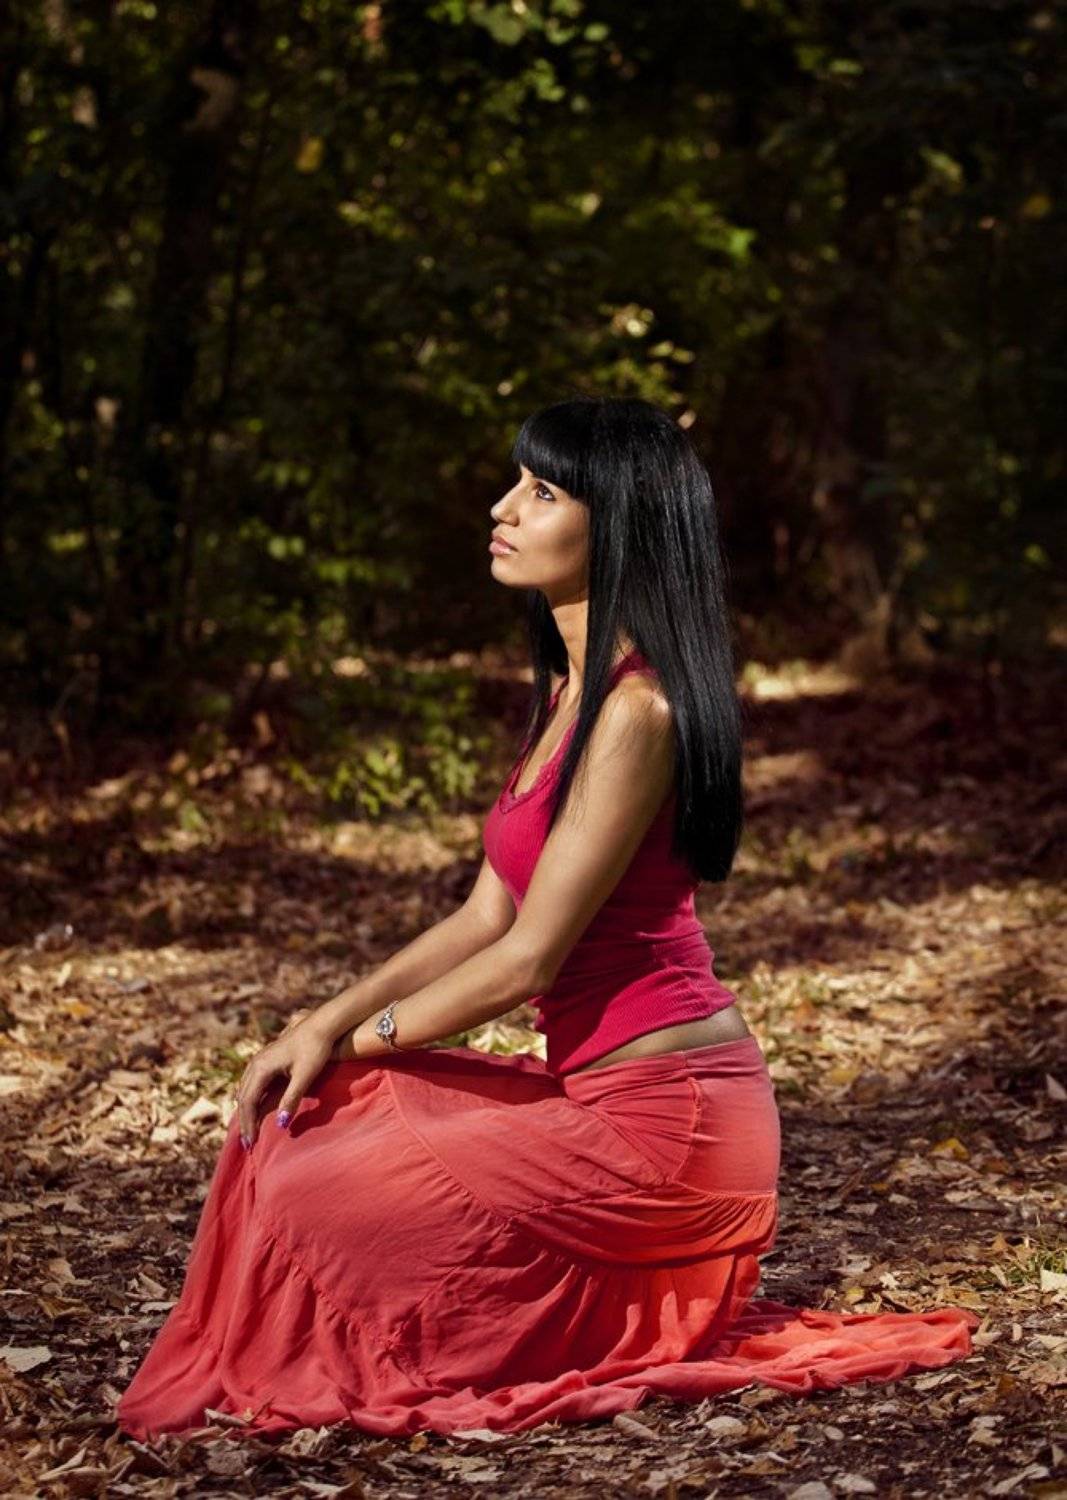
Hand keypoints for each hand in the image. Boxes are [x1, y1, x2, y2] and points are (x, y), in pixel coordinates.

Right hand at [232, 1008, 334, 1147]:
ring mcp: (260, 1059)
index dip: (248, 1124)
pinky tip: (257, 1107)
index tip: (251, 1143)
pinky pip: (251, 1083)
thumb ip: (291, 1099)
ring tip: (249, 1128)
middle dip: (244, 1121)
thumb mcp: (305, 1076)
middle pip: (243, 1097)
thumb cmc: (315, 1049)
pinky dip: (250, 1099)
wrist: (322, 1024)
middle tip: (247, 1143)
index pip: (248, 1102)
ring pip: (245, 1089)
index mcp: (261, 1068)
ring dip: (246, 1110)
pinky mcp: (266, 1058)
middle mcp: (256, 1063)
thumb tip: (279, 1124)